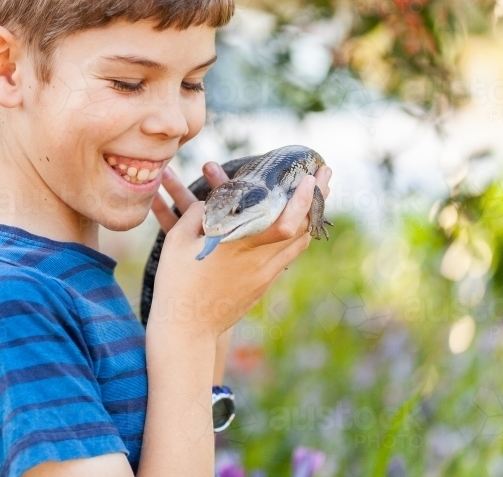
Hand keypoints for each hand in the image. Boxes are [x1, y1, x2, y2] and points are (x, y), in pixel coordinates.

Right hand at [145, 160, 331, 341]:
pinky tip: (294, 224)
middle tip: (326, 174)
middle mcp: (260, 262)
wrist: (186, 327)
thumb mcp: (177, 240)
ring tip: (316, 195)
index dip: (302, 200)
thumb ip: (196, 213)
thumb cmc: (177, 282)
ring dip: (310, 217)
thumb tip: (209, 201)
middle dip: (317, 199)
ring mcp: (264, 276)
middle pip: (303, 230)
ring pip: (299, 244)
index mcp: (240, 247)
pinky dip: (295, 236)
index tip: (308, 177)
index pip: (285, 223)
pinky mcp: (261, 286)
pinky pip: (286, 256)